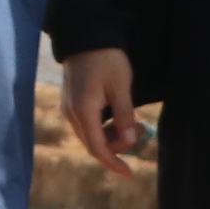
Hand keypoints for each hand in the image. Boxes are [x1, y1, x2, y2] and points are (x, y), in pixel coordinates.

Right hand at [60, 48, 145, 177]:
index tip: (129, 172)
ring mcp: (69, 108)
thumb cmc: (106, 59)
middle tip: (140, 128)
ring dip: (112, 135)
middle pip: (94, 143)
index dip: (113, 162)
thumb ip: (124, 116)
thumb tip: (129, 143)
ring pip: (91, 135)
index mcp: (83, 111)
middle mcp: (72, 114)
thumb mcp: (121, 86)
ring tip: (133, 120)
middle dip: (118, 145)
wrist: (87, 36)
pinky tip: (118, 115)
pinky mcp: (72, 102)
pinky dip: (104, 127)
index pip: (97, 148)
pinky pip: (87, 124)